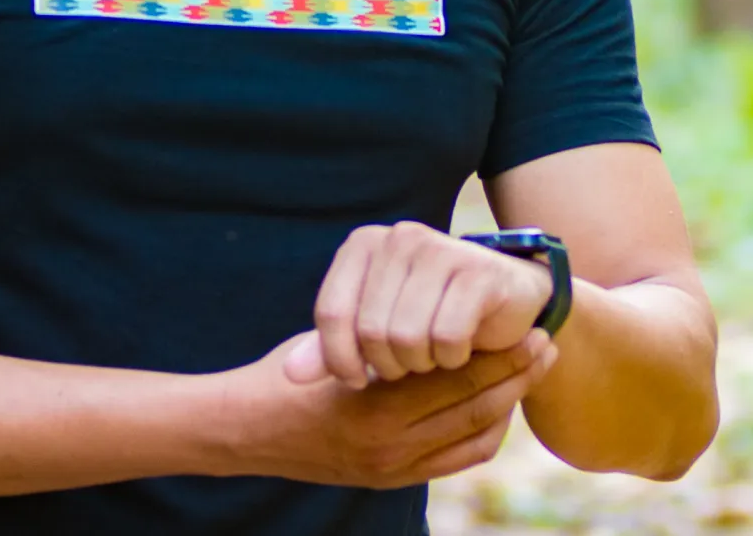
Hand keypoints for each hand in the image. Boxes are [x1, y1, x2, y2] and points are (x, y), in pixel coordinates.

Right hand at [224, 328, 557, 488]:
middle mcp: (388, 449)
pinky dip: (482, 433)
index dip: (497, 354)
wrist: (243, 433)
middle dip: (515, 377)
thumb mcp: (331, 342)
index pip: (454, 380)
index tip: (528, 328)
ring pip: (471, 438)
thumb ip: (381, 336)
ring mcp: (391, 471)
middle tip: (547, 346)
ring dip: (506, 404)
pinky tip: (497, 408)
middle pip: (473, 411)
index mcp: (374, 408)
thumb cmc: (284, 374)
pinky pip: (454, 461)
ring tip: (531, 372)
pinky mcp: (389, 481)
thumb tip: (432, 309)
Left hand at [286, 222, 551, 387]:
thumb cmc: (430, 315)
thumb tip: (288, 375)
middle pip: (369, 332)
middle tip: (407, 365)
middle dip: (388, 366)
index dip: (339, 360)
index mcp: (363, 244)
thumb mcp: (375, 328)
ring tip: (432, 355)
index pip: (330, 314)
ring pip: (406, 338)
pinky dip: (451, 359)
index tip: (357, 380)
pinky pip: (446, 338)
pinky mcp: (477, 273)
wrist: (507, 300)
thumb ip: (331, 348)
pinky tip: (459, 350)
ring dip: (421, 364)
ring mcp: (439, 249)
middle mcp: (398, 238)